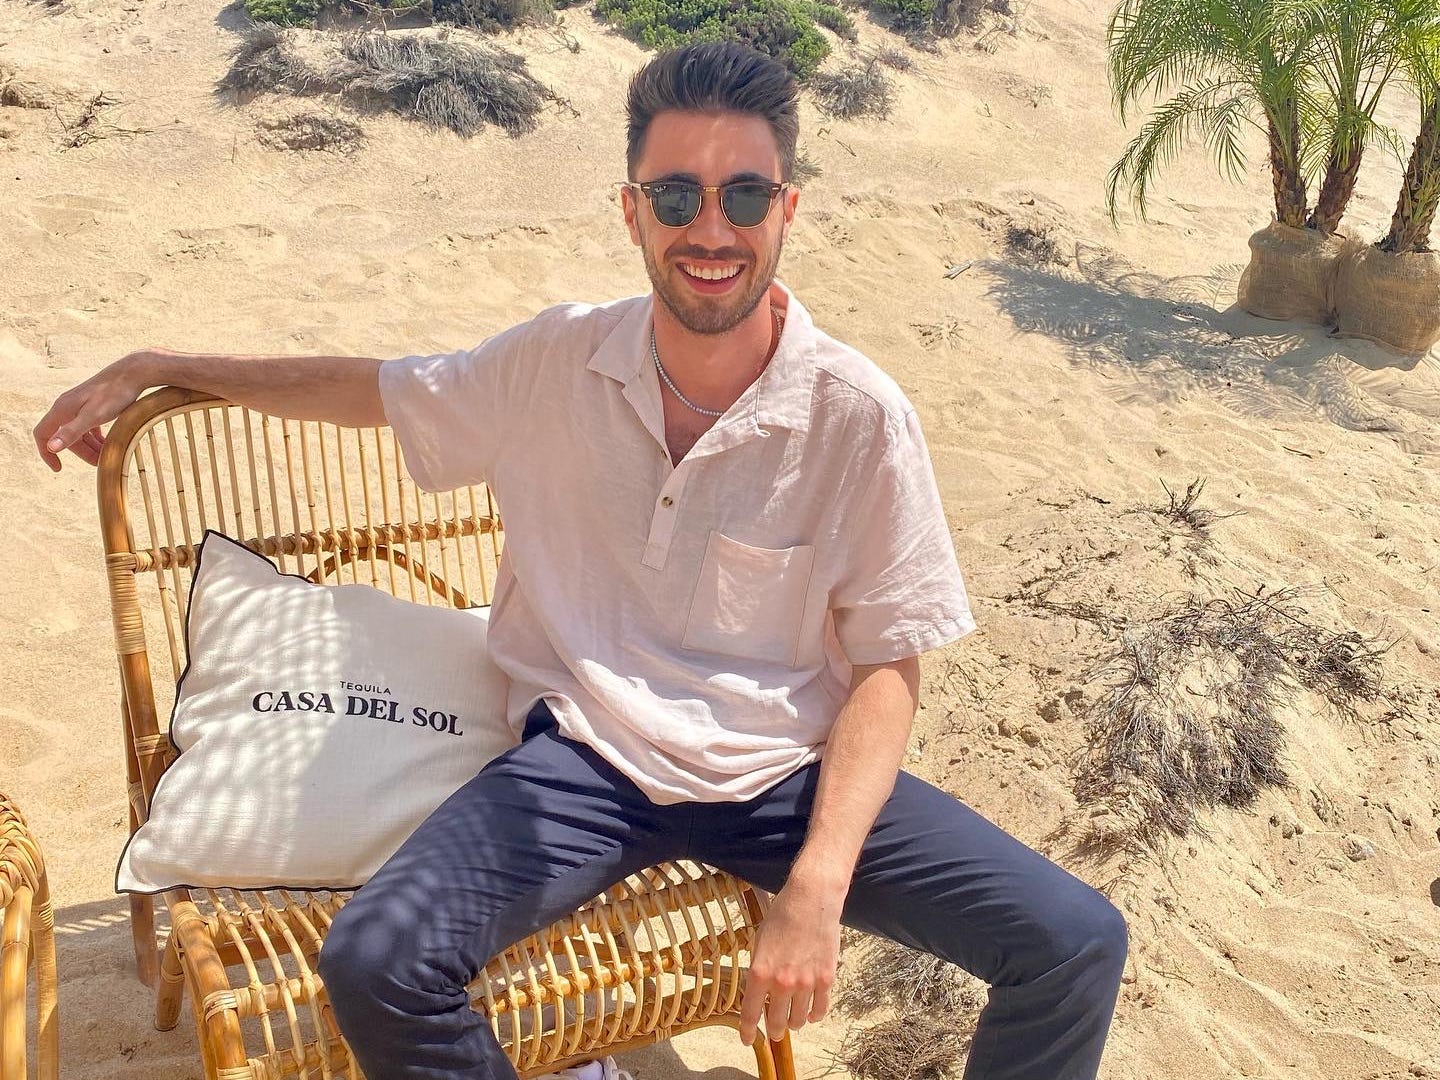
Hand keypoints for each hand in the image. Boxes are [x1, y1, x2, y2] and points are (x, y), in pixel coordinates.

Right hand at [33, 350, 163, 470]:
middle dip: (80, 452)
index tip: (58, 469)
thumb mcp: (94, 416)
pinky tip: (108, 443)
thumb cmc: (114, 393)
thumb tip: (51, 447)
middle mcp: (67, 406)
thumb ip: (72, 432)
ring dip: (91, 446)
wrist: (133, 372)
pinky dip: (97, 437)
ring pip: (79, 432)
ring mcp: (80, 404)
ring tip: (107, 456)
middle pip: (64, 436)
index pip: (42, 433)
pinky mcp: (93, 404)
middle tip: (100, 464)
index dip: (46, 453)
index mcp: (62, 409)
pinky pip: (89, 425)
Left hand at [738, 879, 841, 1046]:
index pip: (751, 1013)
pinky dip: (814, 1016)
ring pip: (798, 1020)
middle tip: (774, 1030)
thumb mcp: (760, 942)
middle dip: (774, 1030)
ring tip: (792, 1019)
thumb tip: (759, 992)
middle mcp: (782, 982)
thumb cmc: (782, 915)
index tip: (747, 1039)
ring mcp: (806, 983)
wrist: (812, 899)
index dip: (748, 1031)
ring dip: (793, 1023)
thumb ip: (759, 970)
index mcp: (760, 972)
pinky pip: (820, 1010)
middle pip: (776, 1022)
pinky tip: (810, 1013)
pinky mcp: (826, 979)